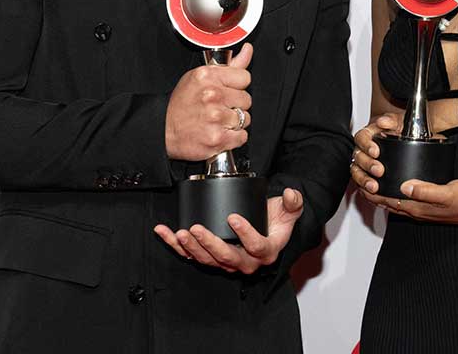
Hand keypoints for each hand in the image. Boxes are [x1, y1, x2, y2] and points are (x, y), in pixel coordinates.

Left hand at [153, 188, 303, 273]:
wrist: (268, 229)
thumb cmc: (277, 219)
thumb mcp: (290, 210)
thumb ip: (293, 202)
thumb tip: (291, 195)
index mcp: (266, 251)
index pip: (256, 246)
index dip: (245, 234)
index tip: (233, 217)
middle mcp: (246, 262)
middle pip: (227, 257)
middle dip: (210, 244)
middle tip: (197, 228)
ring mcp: (227, 262)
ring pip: (207, 260)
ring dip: (191, 247)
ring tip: (180, 232)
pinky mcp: (211, 258)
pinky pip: (191, 255)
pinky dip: (175, 246)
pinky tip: (164, 233)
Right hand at [165, 42, 252, 160]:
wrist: (164, 129)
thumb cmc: (181, 103)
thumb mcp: (201, 76)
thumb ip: (229, 66)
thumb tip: (248, 49)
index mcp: (208, 76)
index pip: (245, 78)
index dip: (237, 86)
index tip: (227, 91)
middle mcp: (212, 95)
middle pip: (246, 99)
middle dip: (235, 105)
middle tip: (219, 107)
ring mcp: (215, 118)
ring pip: (245, 118)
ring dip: (234, 122)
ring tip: (217, 121)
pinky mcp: (217, 138)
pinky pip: (241, 136)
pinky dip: (234, 137)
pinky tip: (219, 132)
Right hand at [349, 112, 403, 194]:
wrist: (406, 141)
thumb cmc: (400, 131)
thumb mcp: (399, 122)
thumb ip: (391, 120)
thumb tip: (384, 121)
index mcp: (368, 135)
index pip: (361, 138)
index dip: (366, 145)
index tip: (376, 151)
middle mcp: (363, 150)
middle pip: (358, 157)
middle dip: (367, 165)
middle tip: (379, 170)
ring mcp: (363, 164)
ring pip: (356, 172)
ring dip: (364, 180)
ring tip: (374, 187)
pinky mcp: (367, 177)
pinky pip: (361, 185)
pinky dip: (365, 191)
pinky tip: (373, 194)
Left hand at [363, 177, 457, 229]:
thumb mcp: (448, 192)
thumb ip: (426, 190)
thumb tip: (404, 187)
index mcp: (419, 208)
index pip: (388, 201)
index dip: (373, 192)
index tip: (361, 182)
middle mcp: (418, 211)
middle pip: (388, 203)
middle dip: (373, 194)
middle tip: (360, 181)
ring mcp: (423, 210)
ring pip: (396, 203)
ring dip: (382, 195)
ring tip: (371, 182)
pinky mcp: (429, 206)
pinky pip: (406, 201)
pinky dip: (395, 195)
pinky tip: (396, 186)